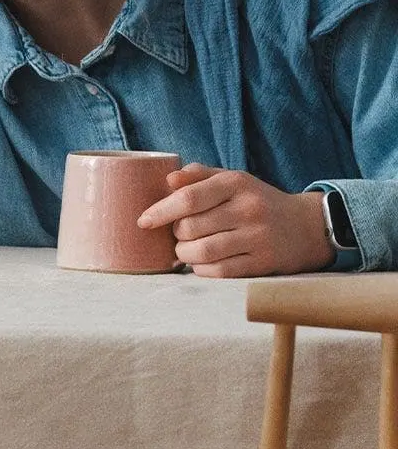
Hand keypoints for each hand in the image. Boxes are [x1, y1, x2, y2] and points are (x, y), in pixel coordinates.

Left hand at [135, 165, 332, 277]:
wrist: (305, 226)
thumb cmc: (255, 201)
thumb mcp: (232, 180)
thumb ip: (198, 176)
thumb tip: (168, 180)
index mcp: (237, 183)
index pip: (188, 199)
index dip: (160, 212)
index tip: (143, 221)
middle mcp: (248, 209)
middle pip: (189, 228)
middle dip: (175, 235)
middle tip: (180, 234)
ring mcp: (257, 237)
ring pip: (201, 253)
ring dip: (184, 255)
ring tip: (186, 250)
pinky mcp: (262, 263)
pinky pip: (218, 272)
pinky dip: (201, 270)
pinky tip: (203, 263)